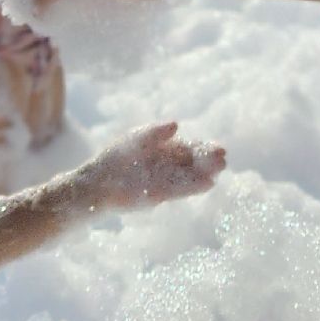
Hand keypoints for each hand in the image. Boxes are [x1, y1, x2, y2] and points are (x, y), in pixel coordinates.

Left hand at [81, 122, 225, 209]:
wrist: (96, 182)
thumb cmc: (116, 157)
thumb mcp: (136, 138)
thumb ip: (156, 132)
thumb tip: (177, 124)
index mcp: (166, 151)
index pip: (190, 149)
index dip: (204, 148)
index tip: (220, 148)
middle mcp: (168, 167)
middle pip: (193, 163)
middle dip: (208, 161)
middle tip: (223, 158)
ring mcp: (164, 182)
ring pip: (189, 177)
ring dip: (205, 174)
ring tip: (220, 170)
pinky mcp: (158, 196)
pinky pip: (179, 191)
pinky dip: (192, 187)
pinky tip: (208, 184)